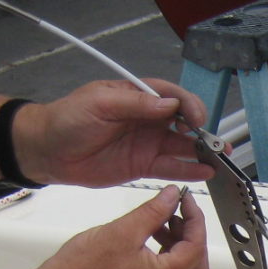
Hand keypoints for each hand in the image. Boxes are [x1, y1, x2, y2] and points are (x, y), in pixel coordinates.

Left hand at [14, 79, 217, 187]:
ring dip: (202, 152)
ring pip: (182, 146)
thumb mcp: (100, 103)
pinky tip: (204, 172)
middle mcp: (147, 119)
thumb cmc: (68, 119)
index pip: (173, 97)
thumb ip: (135, 104)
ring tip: (219, 159)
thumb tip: (169, 105)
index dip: (188, 106)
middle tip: (216, 142)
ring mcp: (147, 143)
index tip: (196, 118)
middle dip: (203, 131)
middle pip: (184, 122)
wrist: (48, 150)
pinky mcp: (143, 165)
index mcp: (138, 96)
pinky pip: (171, 167)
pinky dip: (188, 169)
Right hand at [38, 186, 209, 268]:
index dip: (196, 220)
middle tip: (180, 213)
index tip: (186, 200)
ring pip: (182, 267)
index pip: (196, 247)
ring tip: (161, 220)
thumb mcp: (124, 230)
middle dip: (193, 235)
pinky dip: (166, 251)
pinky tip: (150, 233)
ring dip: (179, 242)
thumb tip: (173, 196)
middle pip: (197, 263)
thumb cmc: (86, 266)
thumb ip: (153, 212)